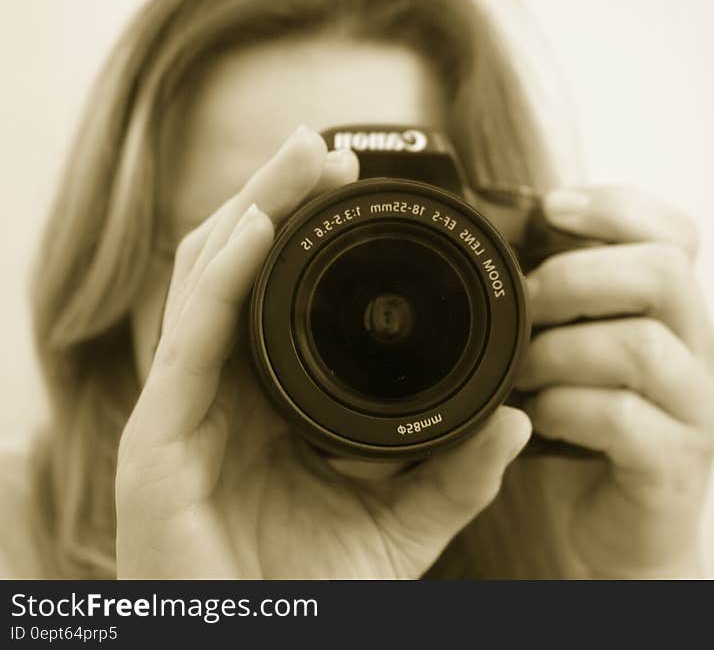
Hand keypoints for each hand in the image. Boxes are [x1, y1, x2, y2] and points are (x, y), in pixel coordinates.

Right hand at [115, 127, 529, 578]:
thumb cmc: (315, 597)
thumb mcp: (401, 527)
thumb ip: (456, 476)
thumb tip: (517, 421)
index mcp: (265, 405)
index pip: (275, 298)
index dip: (307, 236)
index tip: (357, 193)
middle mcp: (218, 395)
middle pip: (238, 270)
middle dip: (278, 200)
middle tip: (328, 152)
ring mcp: (185, 411)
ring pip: (207, 283)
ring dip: (253, 211)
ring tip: (302, 159)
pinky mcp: (160, 438)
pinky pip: (190, 337)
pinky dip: (224, 275)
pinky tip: (264, 225)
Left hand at [510, 186, 713, 577]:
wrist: (612, 533)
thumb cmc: (585, 435)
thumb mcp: (569, 354)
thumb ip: (557, 304)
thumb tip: (503, 241)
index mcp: (675, 315)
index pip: (674, 234)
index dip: (617, 208)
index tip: (551, 209)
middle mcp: (700, 352)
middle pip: (664, 272)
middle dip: (577, 276)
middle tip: (527, 302)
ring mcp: (697, 409)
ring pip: (641, 345)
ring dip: (560, 351)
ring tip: (522, 372)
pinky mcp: (677, 464)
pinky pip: (622, 417)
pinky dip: (565, 409)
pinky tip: (539, 417)